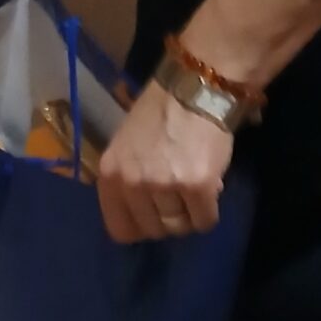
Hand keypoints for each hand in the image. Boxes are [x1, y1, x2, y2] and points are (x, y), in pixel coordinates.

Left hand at [96, 77, 231, 242]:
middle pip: (154, 230)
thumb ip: (128, 179)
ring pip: (180, 227)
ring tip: (194, 188)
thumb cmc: (159, 113)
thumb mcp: (126, 145)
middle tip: (179, 197)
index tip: (154, 216)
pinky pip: (204, 221)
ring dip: (190, 214)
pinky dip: (209, 213)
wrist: (194, 89)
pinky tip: (210, 191)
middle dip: (169, 219)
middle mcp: (133, 183)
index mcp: (110, 174)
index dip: (140, 227)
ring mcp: (165, 185)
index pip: (120, 229)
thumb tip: (144, 214)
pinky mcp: (198, 186)